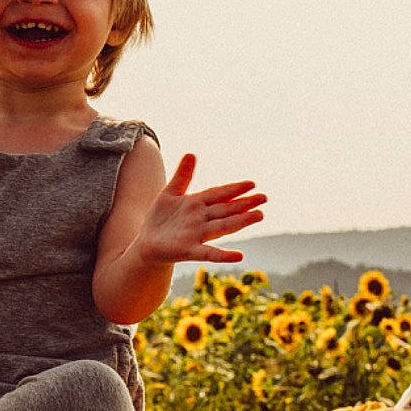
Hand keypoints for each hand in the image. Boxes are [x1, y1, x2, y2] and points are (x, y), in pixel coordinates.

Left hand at [132, 153, 264, 264]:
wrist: (146, 242)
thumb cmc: (160, 218)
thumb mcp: (170, 193)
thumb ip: (182, 175)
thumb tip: (191, 153)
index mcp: (196, 203)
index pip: (219, 194)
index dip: (234, 189)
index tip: (252, 184)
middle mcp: (200, 219)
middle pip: (226, 209)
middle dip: (244, 204)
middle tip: (264, 198)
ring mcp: (196, 235)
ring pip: (222, 226)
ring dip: (240, 222)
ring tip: (259, 216)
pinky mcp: (189, 250)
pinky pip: (208, 253)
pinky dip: (223, 255)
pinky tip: (239, 256)